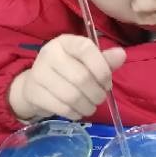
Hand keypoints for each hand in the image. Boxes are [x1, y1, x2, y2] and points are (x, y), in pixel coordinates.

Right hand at [8, 35, 126, 120]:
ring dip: (88, 106)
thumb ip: (105, 60)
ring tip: (91, 106)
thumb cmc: (66, 72)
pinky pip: (62, 108)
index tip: (107, 83)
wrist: (35, 85)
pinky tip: (78, 111)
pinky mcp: (34, 93)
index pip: (86, 49)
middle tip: (100, 98)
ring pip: (72, 96)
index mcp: (65, 42)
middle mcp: (49, 54)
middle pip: (81, 77)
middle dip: (97, 93)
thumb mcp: (86, 63)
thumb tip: (121, 55)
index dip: (102, 69)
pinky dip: (75, 113)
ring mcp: (39, 73)